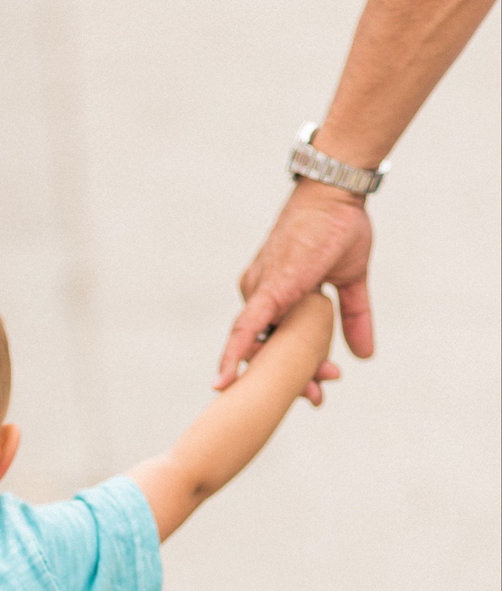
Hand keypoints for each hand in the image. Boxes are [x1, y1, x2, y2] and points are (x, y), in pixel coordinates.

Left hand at [215, 180, 372, 403]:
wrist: (336, 192)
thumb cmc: (338, 227)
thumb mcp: (350, 281)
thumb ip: (353, 317)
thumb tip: (365, 355)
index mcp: (274, 297)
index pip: (277, 343)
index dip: (297, 369)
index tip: (317, 388)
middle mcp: (259, 298)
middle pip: (268, 351)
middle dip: (293, 379)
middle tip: (317, 398)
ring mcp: (259, 294)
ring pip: (263, 347)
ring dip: (286, 374)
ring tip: (313, 391)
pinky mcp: (267, 289)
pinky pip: (245, 328)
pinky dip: (236, 354)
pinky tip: (224, 381)